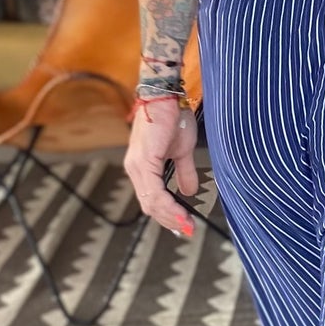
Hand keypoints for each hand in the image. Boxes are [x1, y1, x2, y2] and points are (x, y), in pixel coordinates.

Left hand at [124, 98, 199, 237]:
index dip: (167, 214)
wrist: (166, 96)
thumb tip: (189, 191)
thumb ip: (184, 172)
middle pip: (149, 205)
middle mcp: (135, 168)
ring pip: (150, 202)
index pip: (151, 199)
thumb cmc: (173, 117)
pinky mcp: (144, 161)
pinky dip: (168, 205)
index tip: (184, 224)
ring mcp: (137, 165)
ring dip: (170, 217)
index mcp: (142, 167)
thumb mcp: (182, 150)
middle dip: (170, 220)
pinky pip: (154, 191)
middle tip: (188, 229)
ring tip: (187, 224)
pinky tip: (181, 212)